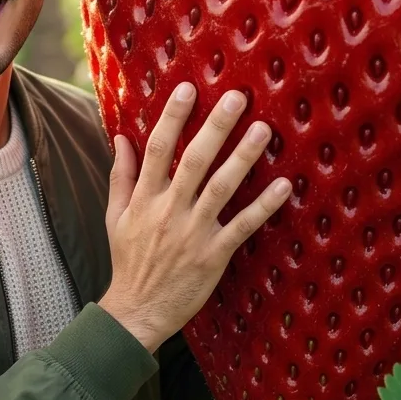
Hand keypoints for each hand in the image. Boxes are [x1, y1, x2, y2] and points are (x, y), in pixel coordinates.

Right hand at [98, 83, 290, 352]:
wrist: (138, 310)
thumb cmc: (128, 260)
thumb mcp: (116, 215)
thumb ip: (121, 175)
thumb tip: (121, 137)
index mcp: (145, 198)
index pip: (158, 149)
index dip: (173, 117)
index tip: (188, 89)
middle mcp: (169, 210)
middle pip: (194, 161)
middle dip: (215, 127)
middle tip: (237, 97)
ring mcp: (194, 233)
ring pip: (221, 187)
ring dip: (244, 157)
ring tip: (264, 130)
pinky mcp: (214, 255)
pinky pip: (243, 225)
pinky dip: (264, 206)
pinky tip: (284, 186)